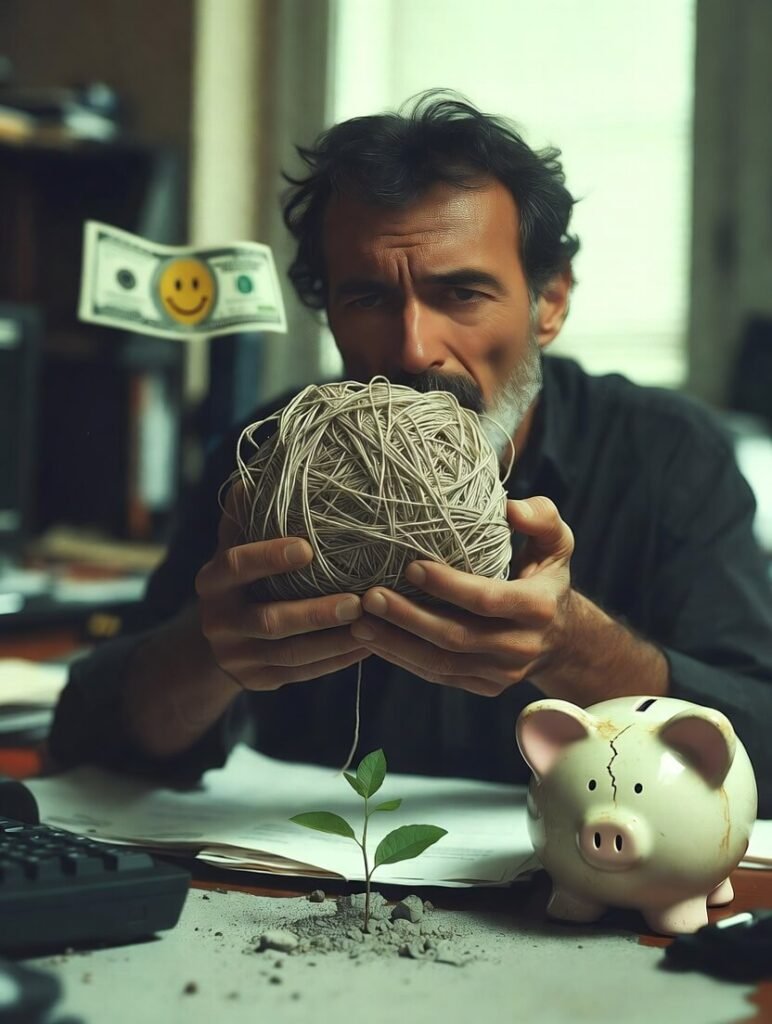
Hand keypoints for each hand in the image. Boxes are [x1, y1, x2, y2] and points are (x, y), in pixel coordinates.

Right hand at [194, 493, 370, 691]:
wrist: (214, 642)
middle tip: (358, 601)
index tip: (307, 547)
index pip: (236, 566)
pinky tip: (369, 645)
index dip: (269, 557)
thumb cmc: (239, 579)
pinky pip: (303, 673)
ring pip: (291, 654)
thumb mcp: (233, 547)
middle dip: (315, 613)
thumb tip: (254, 475)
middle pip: (269, 621)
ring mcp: (237, 657)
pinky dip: (338, 660)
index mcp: (212, 582)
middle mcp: (219, 621)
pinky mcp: (258, 682)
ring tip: (373, 624)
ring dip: (335, 641)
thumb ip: (245, 517)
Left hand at [349, 497, 573, 695]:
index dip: (448, 585)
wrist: (561, 637)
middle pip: (456, 637)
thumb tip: (509, 509)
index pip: (486, 600)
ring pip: (440, 662)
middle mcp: (520, 646)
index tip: (410, 565)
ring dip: (395, 643)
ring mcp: (501, 673)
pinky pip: (437, 675)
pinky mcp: (483, 687)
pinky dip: (402, 659)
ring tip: (359, 622)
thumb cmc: (547, 576)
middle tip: (370, 596)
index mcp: (537, 607)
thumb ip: (542, 517)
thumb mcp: (557, 543)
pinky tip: (374, 640)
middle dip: (408, 617)